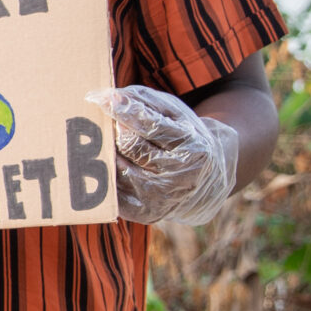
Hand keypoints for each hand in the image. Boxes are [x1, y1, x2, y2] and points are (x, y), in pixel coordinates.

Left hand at [87, 86, 241, 225]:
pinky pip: (113, 192)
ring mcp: (163, 198)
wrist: (206, 180)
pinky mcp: (145, 214)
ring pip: (118, 168)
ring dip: (107, 153)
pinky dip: (105, 175)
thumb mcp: (174, 113)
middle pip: (131, 146)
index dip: (125, 110)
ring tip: (107, 143)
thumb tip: (106, 96)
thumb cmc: (183, 136)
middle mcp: (180, 176)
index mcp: (193, 148)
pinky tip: (104, 166)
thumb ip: (143, 100)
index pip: (151, 126)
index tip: (103, 98)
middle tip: (107, 123)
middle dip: (115, 131)